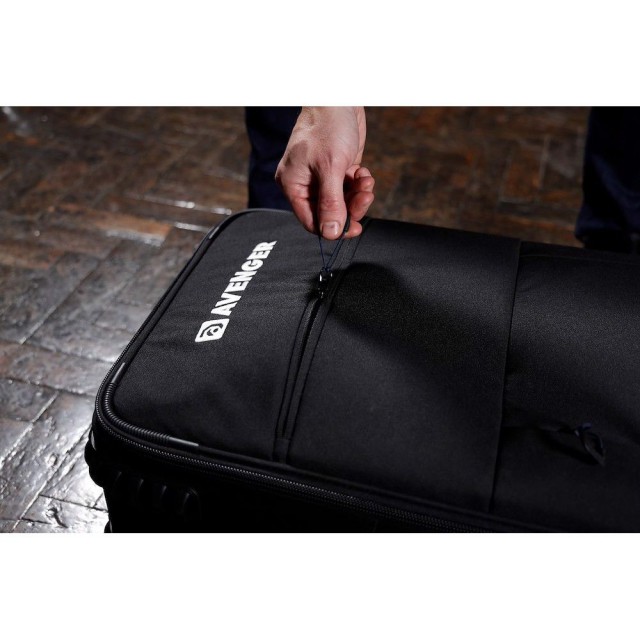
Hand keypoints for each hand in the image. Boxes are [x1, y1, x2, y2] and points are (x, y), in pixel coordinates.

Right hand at [275, 107, 374, 239]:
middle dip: (351, 208)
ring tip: (366, 181)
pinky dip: (360, 184)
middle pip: (329, 213)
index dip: (332, 228)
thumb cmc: (326, 126)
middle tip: (365, 197)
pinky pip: (350, 189)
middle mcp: (306, 184)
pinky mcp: (337, 170)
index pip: (311, 221)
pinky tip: (363, 172)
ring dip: (358, 195)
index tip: (353, 228)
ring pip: (343, 202)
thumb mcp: (330, 167)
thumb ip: (331, 202)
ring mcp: (322, 178)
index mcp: (293, 185)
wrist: (338, 96)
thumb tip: (331, 232)